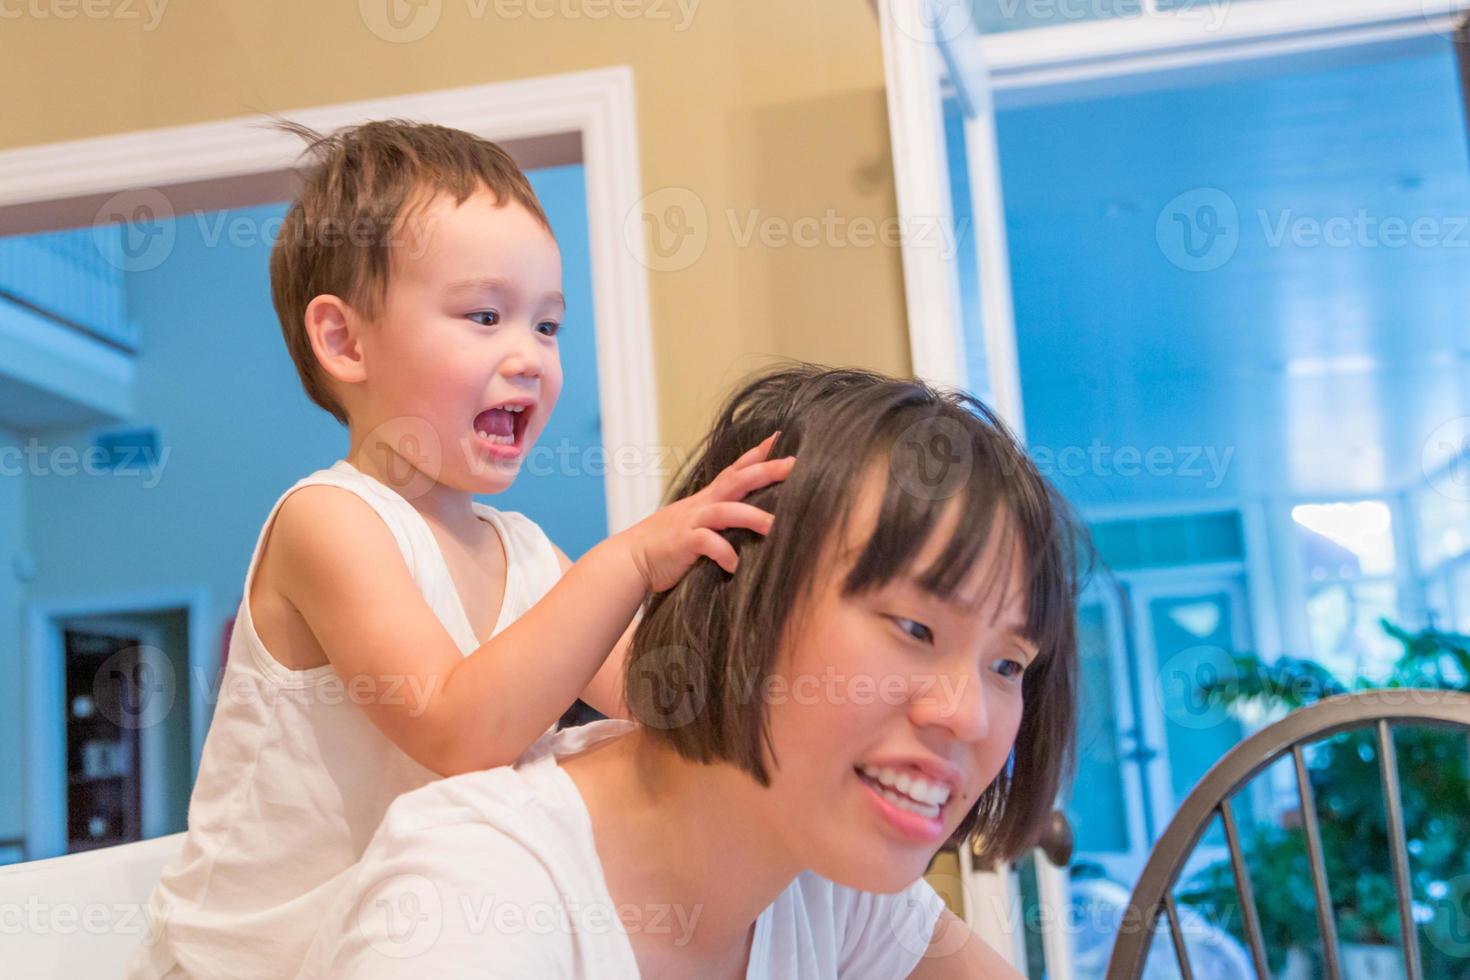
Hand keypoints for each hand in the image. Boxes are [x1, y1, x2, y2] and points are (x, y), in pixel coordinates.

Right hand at [620, 431, 794, 591]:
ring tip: (774, 526)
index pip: (736, 469)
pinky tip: (736, 565)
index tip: (781, 439)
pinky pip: (707, 543)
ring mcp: (692, 522)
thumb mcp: (697, 524)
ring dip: (752, 517)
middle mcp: (702, 505)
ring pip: (726, 511)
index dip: (758, 454)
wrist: (631, 559)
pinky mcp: (683, 543)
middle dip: (766, 471)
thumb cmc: (668, 545)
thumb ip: (721, 519)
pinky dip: (724, 553)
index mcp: (707, 499)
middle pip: (738, 480)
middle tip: (793, 465)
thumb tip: (753, 521)